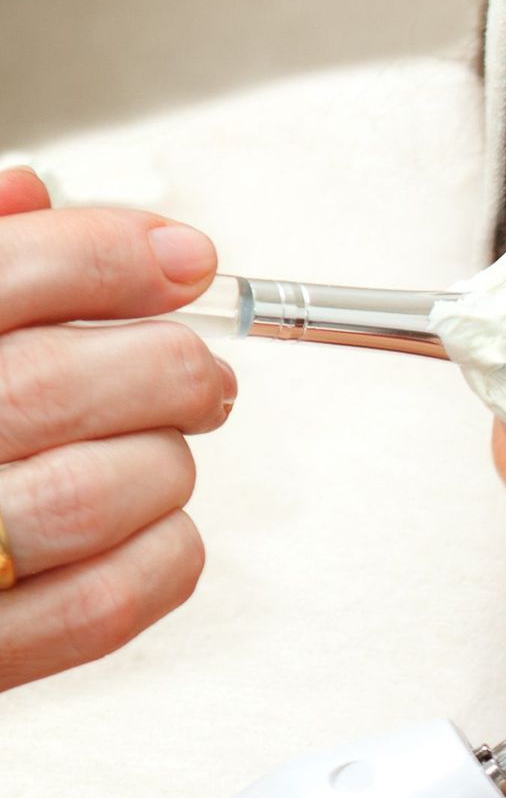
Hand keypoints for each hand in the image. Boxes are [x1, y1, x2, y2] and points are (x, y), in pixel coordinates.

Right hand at [0, 166, 233, 690]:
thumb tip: (29, 192)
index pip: (11, 273)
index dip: (115, 255)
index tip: (182, 262)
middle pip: (58, 384)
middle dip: (167, 367)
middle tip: (196, 375)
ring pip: (94, 494)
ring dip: (161, 464)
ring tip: (157, 453)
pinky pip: (101, 605)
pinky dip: (163, 554)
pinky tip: (152, 526)